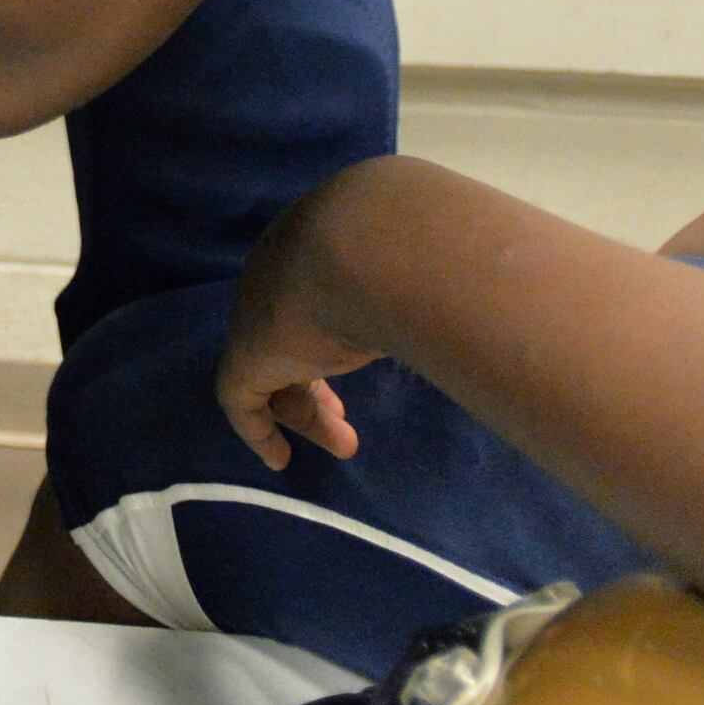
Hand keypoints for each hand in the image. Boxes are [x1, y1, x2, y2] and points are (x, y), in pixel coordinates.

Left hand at [216, 170, 397, 471]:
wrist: (371, 244)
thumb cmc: (411, 254)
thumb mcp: (416, 269)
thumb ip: (422, 288)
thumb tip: (465, 305)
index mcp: (318, 252)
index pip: (313, 301)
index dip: (330, 342)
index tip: (358, 370)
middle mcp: (282, 278)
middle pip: (288, 337)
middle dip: (316, 384)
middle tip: (347, 420)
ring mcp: (259, 311)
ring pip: (269, 369)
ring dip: (307, 411)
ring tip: (346, 445)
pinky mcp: (246, 350)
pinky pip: (238, 397)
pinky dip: (256, 429)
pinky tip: (278, 459)